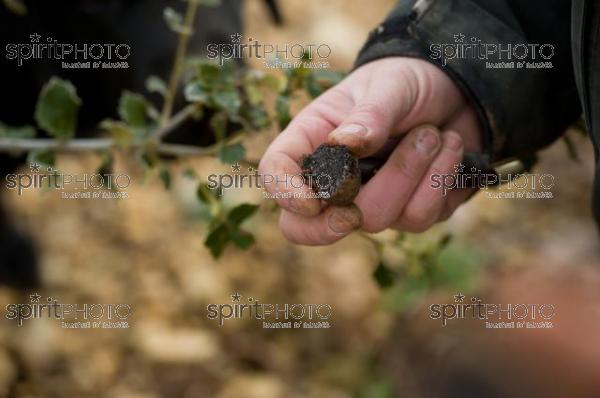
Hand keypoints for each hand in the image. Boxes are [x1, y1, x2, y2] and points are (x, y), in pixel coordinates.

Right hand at [258, 57, 482, 244]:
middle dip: (331, 226)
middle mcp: (334, 178)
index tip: (313, 201)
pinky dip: (439, 181)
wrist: (456, 91)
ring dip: (410, 174)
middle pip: (308, 227)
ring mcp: (370, 200)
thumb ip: (368, 115)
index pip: (276, 173)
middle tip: (352, 215)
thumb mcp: (388, 86)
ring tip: (433, 134)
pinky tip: (450, 148)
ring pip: (374, 219)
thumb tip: (345, 145)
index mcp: (314, 140)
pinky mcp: (408, 212)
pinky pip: (418, 218)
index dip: (285, 193)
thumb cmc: (406, 81)